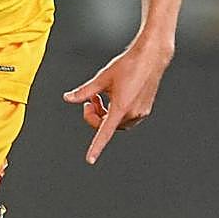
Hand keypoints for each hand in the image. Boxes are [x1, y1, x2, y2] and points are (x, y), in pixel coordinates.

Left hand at [62, 37, 173, 164]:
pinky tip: (112, 97)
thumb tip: (68, 98)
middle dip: (95, 116)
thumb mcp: (101, 78)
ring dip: (104, 115)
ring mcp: (141, 113)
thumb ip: (84, 92)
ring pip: (116, 123)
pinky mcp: (145, 109)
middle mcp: (133, 114)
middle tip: (89, 102)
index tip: (90, 159)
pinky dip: (115, 112)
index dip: (96, 147)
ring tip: (99, 98)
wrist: (150, 58)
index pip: (104, 132)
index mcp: (121, 108)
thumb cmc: (127, 66)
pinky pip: (126, 118)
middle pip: (107, 126)